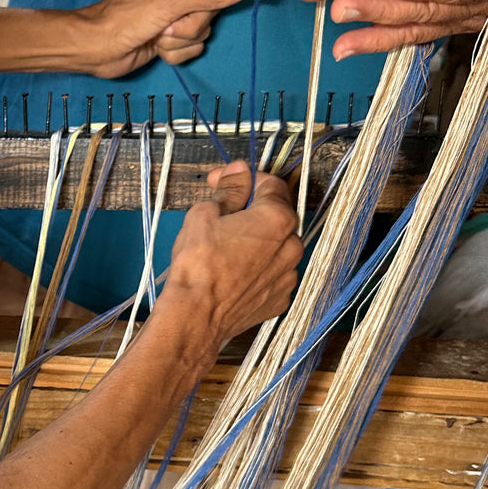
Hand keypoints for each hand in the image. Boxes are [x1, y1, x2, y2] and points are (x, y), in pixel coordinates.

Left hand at [79, 0, 257, 76]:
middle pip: (214, 6)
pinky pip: (194, 45)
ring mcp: (176, 10)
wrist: (95, 50)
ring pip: (205, 28)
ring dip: (183, 39)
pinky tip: (157, 48)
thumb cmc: (124, 20)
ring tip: (160, 36)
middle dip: (193, 23)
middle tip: (170, 26)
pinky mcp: (173, 33)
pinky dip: (177, 51)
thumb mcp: (169, 5)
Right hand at [164, 164, 301, 341]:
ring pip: (276, 247)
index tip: (224, 181)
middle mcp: (291, 246)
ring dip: (256, 241)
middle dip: (251, 210)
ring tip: (225, 248)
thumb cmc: (198, 264)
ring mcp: (287, 275)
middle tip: (221, 215)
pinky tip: (233, 271)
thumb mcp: (205, 214)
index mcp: (277, 219)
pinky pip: (272, 274)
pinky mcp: (279, 299)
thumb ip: (229, 189)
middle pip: (276, 216)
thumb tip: (239, 171)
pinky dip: (258, 268)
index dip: (244, 178)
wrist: (195, 316)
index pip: (270, 184)